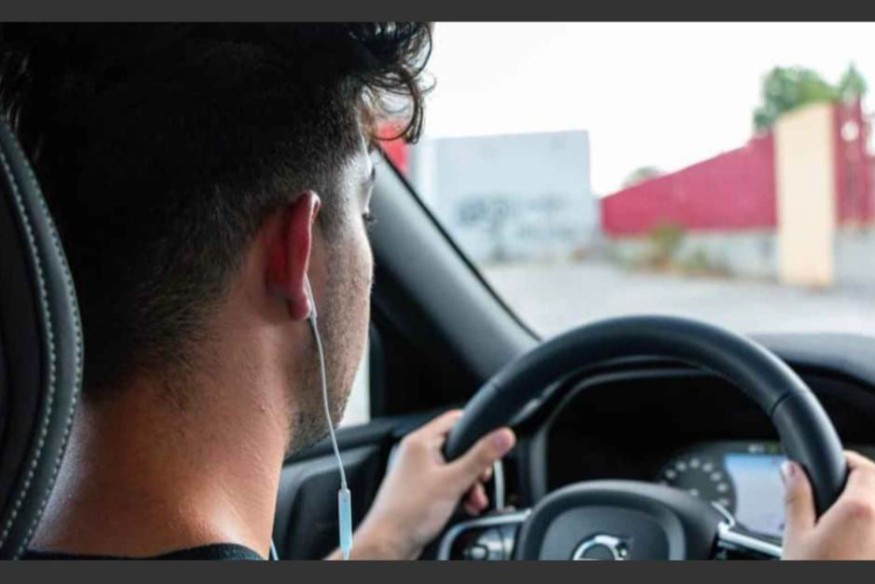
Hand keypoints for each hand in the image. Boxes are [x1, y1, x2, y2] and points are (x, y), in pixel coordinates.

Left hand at [332, 410, 514, 559]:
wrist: (389, 543)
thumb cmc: (408, 512)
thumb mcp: (453, 482)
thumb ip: (480, 458)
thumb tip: (503, 436)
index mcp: (421, 442)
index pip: (454, 419)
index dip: (476, 429)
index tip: (493, 442)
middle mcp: (418, 454)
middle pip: (458, 447)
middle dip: (475, 467)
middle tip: (482, 479)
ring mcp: (418, 472)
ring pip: (455, 469)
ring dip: (470, 484)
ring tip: (475, 500)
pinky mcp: (421, 490)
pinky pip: (447, 484)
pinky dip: (460, 493)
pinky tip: (467, 506)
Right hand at [782, 451, 874, 559]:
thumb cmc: (818, 576)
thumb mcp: (797, 536)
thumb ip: (796, 497)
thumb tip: (791, 470)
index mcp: (859, 510)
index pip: (865, 467)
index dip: (847, 459)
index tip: (831, 462)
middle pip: (874, 484)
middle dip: (856, 480)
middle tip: (831, 488)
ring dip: (861, 503)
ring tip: (836, 517)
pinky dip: (866, 524)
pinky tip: (847, 539)